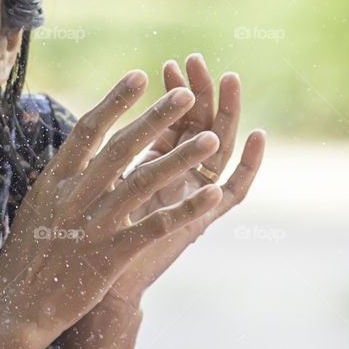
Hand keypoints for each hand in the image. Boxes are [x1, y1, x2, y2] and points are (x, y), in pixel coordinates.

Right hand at [0, 69, 224, 348]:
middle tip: (186, 94)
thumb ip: (62, 178)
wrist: (17, 305)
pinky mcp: (113, 254)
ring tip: (210, 138)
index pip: (89, 129)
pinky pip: (156, 226)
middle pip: (122, 146)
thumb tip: (81, 149)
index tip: (138, 76)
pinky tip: (211, 194)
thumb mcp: (37, 206)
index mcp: (56, 179)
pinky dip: (186, 209)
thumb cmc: (26, 256)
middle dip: (157, 117)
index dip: (115, 100)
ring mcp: (95, 224)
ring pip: (145, 181)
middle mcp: (76, 195)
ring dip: (181, 158)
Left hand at [104, 53, 265, 306]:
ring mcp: (194, 199)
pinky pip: (237, 190)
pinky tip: (259, 135)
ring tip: (230, 78)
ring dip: (226, 112)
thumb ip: (102, 159)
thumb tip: (89, 122)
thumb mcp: (95, 190)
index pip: (167, 122)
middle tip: (199, 60)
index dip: (168, 95)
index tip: (164, 65)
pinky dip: (252, 163)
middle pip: (195, 126)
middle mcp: (176, 180)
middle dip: (198, 92)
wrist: (99, 288)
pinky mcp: (204, 222)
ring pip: (219, 148)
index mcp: (152, 169)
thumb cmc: (90, 239)